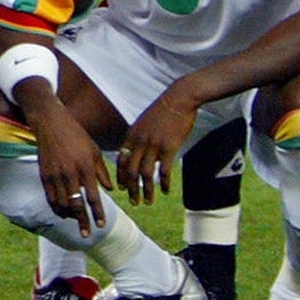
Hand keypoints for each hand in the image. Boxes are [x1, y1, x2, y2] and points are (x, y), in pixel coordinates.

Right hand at [30, 101, 112, 234]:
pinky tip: (62, 212)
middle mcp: (70, 173)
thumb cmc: (76, 136)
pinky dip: (56, 207)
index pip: (93, 197)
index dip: (97, 213)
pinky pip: (50, 197)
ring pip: (62, 203)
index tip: (101, 226)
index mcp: (85, 167)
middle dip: (82, 221)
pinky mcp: (44, 174)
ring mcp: (55, 175)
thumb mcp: (94, 151)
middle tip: (86, 234)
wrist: (50, 123)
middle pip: (76, 205)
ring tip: (75, 221)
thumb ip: (102, 172)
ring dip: (69, 216)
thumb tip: (110, 190)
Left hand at [118, 86, 198, 204]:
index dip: (121, 177)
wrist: (179, 98)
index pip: (121, 161)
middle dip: (130, 189)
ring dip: (146, 191)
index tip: (122, 188)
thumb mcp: (144, 123)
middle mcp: (139, 142)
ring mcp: (153, 145)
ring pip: (145, 174)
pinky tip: (166, 191)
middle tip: (134, 202)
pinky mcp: (169, 147)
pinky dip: (163, 183)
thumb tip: (138, 152)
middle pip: (130, 171)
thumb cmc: (163, 111)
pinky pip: (164, 171)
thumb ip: (139, 138)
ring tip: (148, 201)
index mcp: (131, 135)